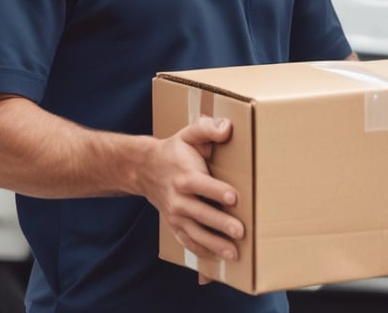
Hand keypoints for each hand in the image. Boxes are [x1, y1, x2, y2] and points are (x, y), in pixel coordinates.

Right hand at [140, 116, 243, 265]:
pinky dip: (202, 252)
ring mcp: (176, 215)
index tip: (234, 198)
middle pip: (201, 214)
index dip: (217, 191)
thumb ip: (208, 128)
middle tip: (241, 231)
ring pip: (196, 233)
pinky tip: (219, 259)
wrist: (146, 169)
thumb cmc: (176, 150)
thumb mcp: (190, 133)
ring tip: (235, 252)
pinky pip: (188, 242)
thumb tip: (227, 127)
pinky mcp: (176, 226)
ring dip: (215, 244)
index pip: (202, 185)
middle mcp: (179, 198)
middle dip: (221, 224)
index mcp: (185, 176)